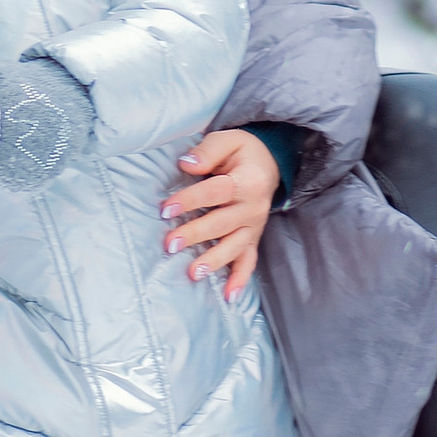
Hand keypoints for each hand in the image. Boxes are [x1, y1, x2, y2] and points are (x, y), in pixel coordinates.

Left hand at [161, 126, 278, 303]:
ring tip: (194, 273)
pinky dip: (240, 280)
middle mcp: (254, 207)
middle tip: (170, 244)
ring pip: (233, 247)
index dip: (191, 200)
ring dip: (214, 261)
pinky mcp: (252, 239)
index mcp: (248, 180)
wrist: (270, 164)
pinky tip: (229, 297)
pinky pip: (249, 262)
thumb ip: (208, 151)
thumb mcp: (229, 140)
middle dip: (195, 234)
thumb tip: (186, 164)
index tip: (166, 209)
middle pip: (222, 223)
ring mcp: (254, 227)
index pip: (217, 192)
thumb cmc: (242, 152)